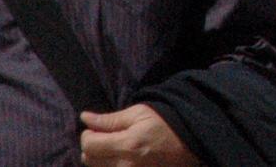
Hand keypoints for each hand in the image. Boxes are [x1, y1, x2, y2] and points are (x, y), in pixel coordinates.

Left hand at [79, 105, 197, 166]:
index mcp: (127, 144)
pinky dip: (109, 165)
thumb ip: (110, 119)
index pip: (89, 145)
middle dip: (92, 146)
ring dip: (99, 158)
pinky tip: (120, 157)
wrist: (191, 144)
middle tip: (105, 137)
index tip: (96, 128)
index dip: (88, 134)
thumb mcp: (140, 114)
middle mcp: (125, 165)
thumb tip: (84, 117)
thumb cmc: (166, 124)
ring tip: (114, 147)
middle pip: (88, 160)